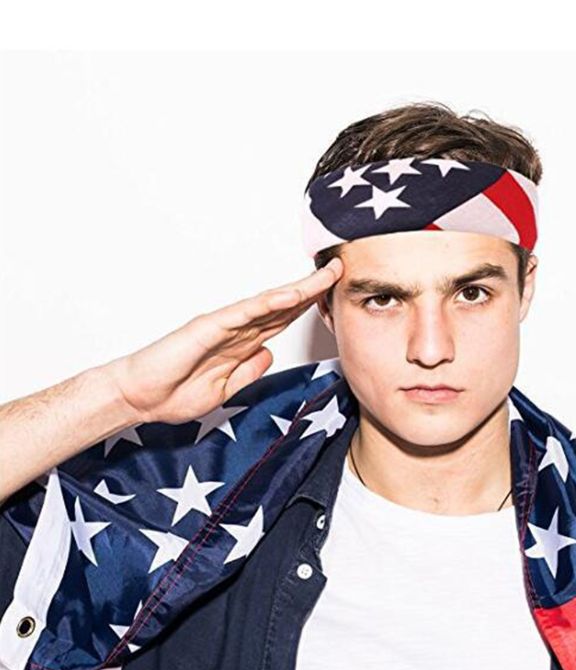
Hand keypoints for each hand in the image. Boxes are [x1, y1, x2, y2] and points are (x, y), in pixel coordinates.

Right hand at [106, 258, 342, 423]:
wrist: (140, 398)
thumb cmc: (175, 392)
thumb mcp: (227, 389)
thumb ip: (249, 370)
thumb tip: (270, 353)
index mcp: (243, 344)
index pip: (284, 321)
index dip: (311, 307)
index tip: (336, 297)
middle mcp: (237, 330)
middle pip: (284, 306)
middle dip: (314, 289)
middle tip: (340, 271)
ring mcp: (224, 325)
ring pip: (269, 303)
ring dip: (299, 289)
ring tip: (326, 275)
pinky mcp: (208, 327)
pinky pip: (244, 312)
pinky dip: (268, 303)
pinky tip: (291, 295)